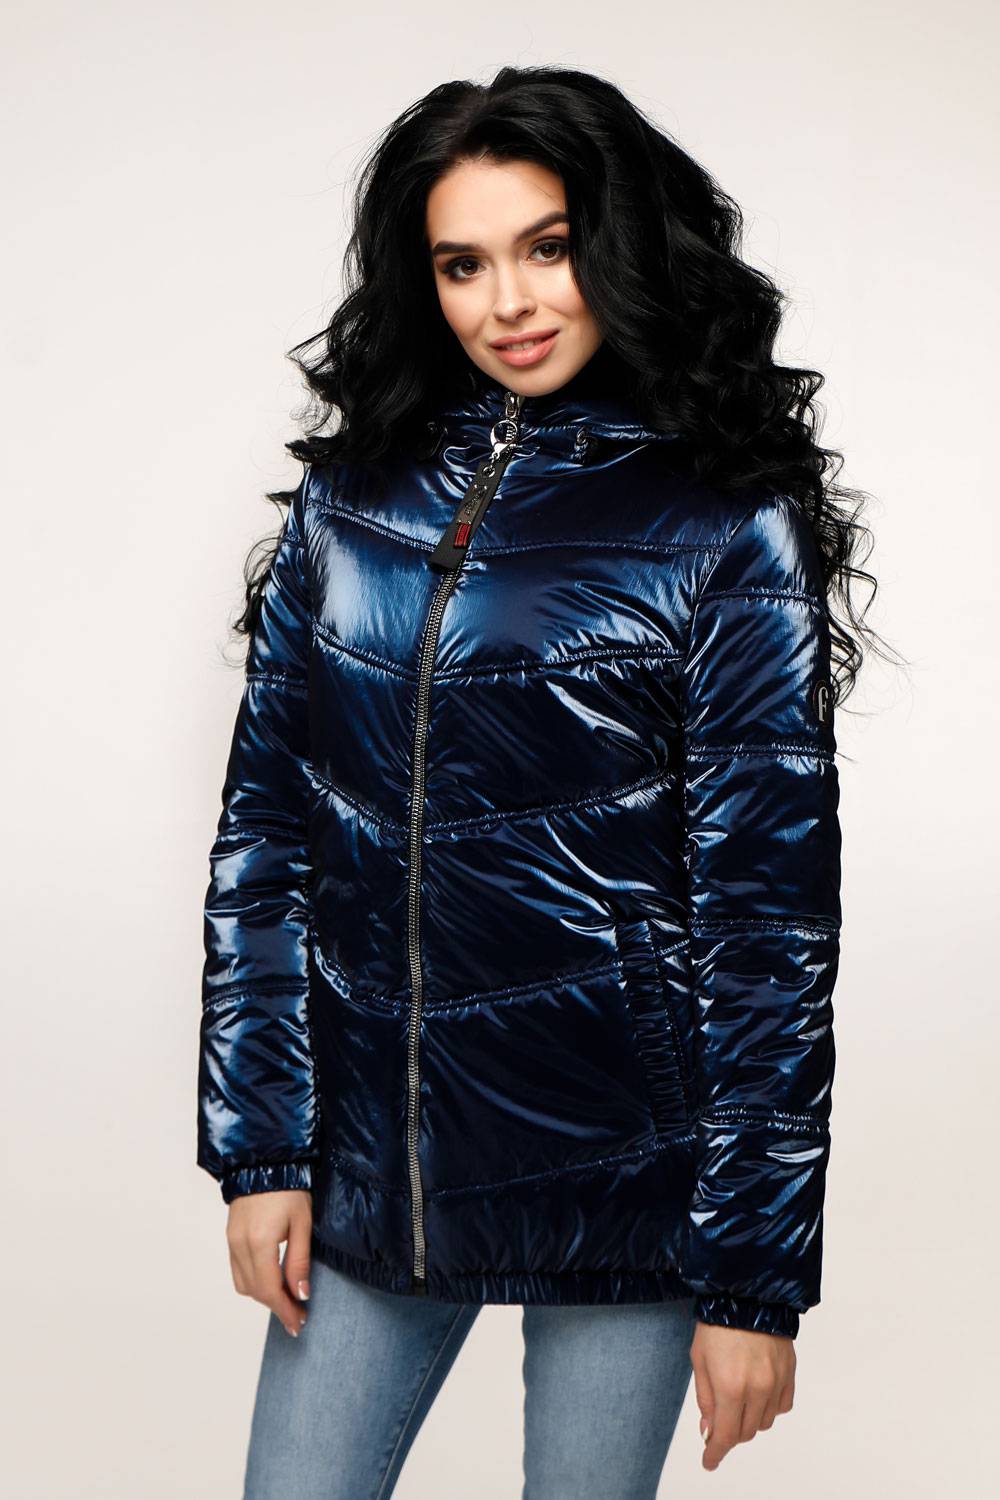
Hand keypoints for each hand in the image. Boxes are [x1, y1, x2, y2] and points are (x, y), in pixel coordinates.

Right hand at [226, 1189, 312, 1337]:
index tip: (299, 1324)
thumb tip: (301, 1294)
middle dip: (277, 1306)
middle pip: (255, 1291)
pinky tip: (271, 1280)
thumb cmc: (289, 1188)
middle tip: (298, 1314)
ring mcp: (232, 1242)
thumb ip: (300, 1261)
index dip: (285, 1310)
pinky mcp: (230, 1237)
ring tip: (287, 1298)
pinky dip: (254, 1282)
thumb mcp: (303, 1223)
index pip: (269, 1290)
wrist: (264, 1162)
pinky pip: (238, 1271)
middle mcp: (240, 1246)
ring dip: (264, 1295)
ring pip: (244, 1284)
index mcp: (259, 1243)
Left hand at [691, 1320, 795, 1470]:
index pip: (726, 1435)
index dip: (716, 1453)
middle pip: (746, 1432)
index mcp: (730, 1386)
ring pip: (764, 1422)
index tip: (710, 1461)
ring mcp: (776, 1382)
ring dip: (749, 1421)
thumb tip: (710, 1430)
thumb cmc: (716, 1324)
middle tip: (718, 1422)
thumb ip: (705, 1399)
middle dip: (730, 1433)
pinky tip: (758, 1393)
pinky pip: (782, 1406)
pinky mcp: (790, 1373)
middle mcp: (757, 1388)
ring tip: (737, 1400)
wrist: (746, 1293)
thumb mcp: (699, 1360)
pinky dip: (769, 1408)